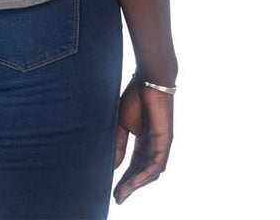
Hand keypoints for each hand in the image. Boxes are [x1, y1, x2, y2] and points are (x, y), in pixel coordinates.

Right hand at [113, 75, 173, 204]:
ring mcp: (161, 144)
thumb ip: (120, 146)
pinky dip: (144, 175)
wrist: (148, 80)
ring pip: (150, 172)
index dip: (125, 178)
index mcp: (144, 140)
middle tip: (117, 198)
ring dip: (136, 185)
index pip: (135, 165)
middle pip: (142, 172)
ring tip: (122, 193)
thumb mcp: (122, 125)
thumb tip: (114, 167)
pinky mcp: (165, 141)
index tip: (114, 191)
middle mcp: (154, 145)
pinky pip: (156, 165)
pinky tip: (133, 182)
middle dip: (129, 186)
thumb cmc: (135, 97)